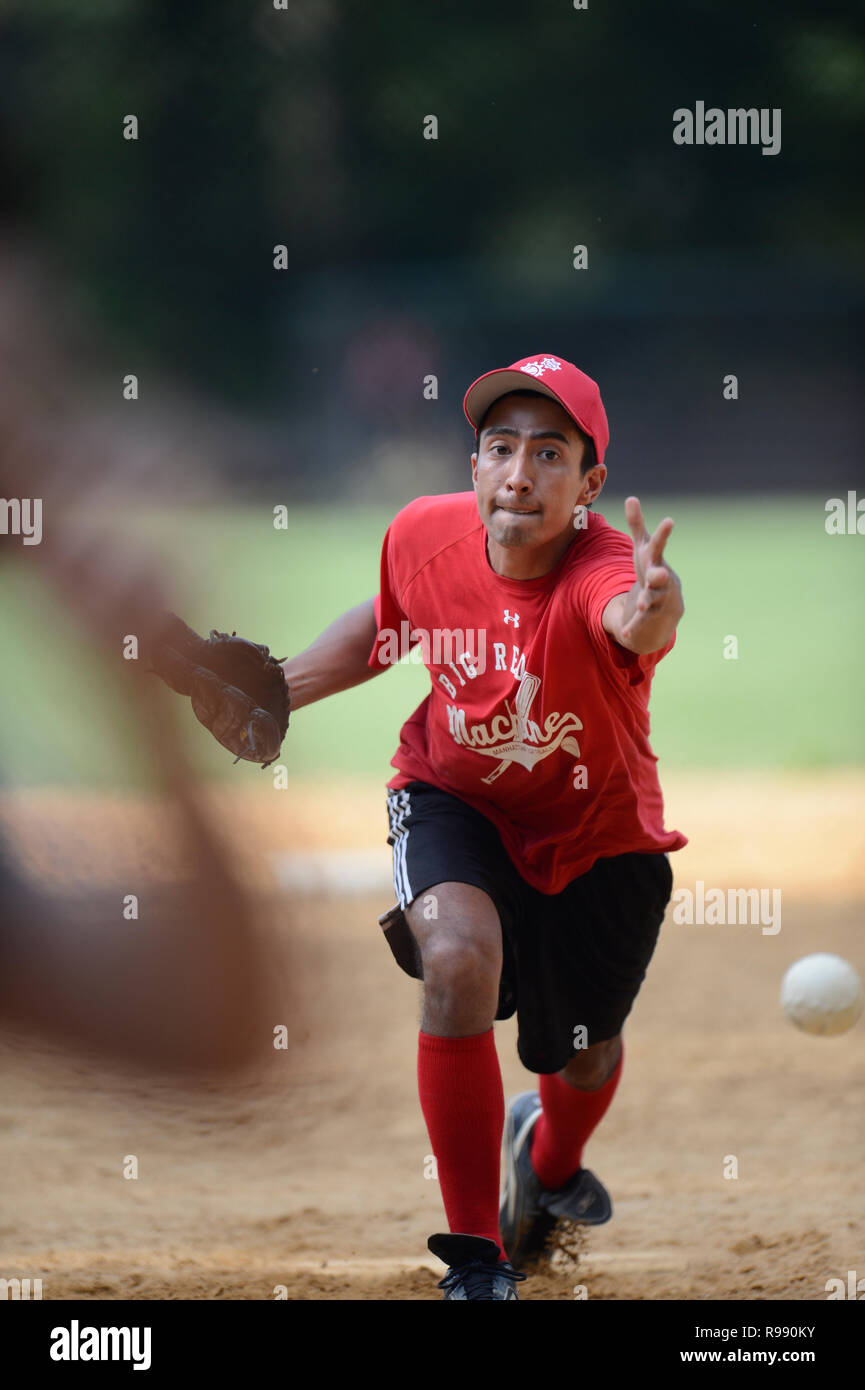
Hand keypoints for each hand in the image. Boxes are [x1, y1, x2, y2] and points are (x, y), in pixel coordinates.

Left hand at [621, 496, 677, 641]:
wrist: (666, 603)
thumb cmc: (651, 568)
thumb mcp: (642, 548)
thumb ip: (637, 525)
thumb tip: (631, 497)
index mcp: (655, 561)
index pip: (659, 545)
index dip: (663, 533)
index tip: (669, 520)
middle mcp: (660, 579)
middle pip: (660, 576)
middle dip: (659, 575)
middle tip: (659, 573)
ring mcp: (657, 598)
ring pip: (653, 599)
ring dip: (647, 601)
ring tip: (642, 604)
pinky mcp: (650, 616)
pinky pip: (642, 621)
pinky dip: (634, 626)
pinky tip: (626, 633)